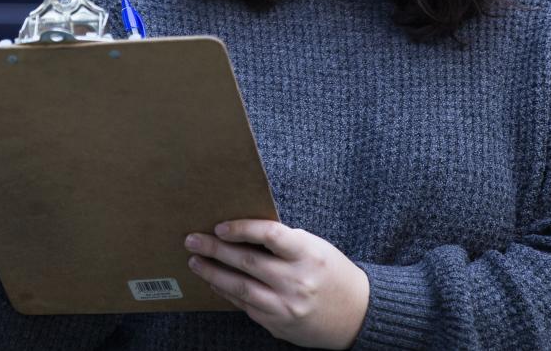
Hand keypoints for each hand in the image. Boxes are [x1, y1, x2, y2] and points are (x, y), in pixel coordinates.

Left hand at [184, 220, 369, 349]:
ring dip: (213, 274)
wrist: (357, 314)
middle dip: (215, 249)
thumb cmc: (333, 274)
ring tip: (196, 261)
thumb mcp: (316, 248)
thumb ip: (285, 243)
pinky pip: (246, 306)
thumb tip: (242, 232)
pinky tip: (215, 283)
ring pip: (240, 288)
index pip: (270, 234)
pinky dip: (227, 293)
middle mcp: (296, 281)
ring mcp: (286, 306)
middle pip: (247, 262)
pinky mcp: (278, 324)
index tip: (220, 226)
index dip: (242, 228)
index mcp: (308, 254)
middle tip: (193, 240)